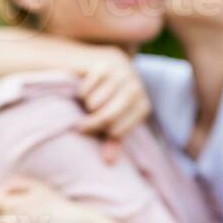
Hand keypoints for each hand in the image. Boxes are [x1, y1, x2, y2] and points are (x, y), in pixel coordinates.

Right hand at [74, 49, 150, 164]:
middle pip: (108, 116)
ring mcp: (121, 72)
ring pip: (95, 103)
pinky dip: (81, 91)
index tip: (92, 132)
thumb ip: (112, 138)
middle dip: (92, 124)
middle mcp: (135, 86)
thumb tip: (109, 161)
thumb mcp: (111, 116)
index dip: (104, 134)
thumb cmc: (103, 96)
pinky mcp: (104, 63)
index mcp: (141, 103)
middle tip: (80, 127)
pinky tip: (84, 86)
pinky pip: (86, 89)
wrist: (97, 60)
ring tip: (87, 100)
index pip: (119, 129)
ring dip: (86, 105)